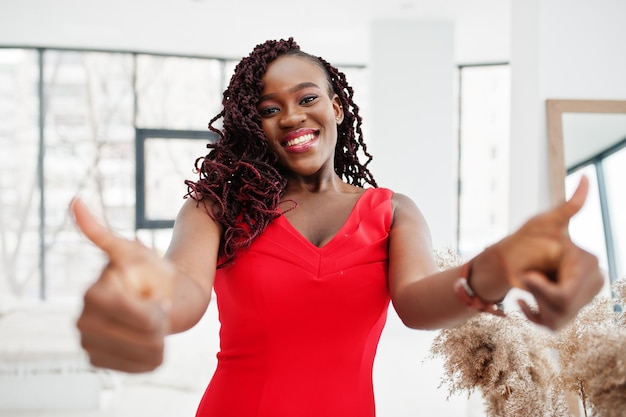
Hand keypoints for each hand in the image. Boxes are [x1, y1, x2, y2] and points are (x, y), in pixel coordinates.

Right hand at [71, 197, 174, 371]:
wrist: (159, 298)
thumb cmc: (148, 272)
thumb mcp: (133, 251)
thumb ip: (103, 232)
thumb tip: (74, 202)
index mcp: (92, 296)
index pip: (134, 313)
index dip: (155, 306)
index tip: (157, 296)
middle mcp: (84, 323)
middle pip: (143, 336)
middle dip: (160, 321)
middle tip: (158, 309)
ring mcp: (91, 345)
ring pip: (146, 354)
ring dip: (162, 337)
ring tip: (156, 322)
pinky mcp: (102, 362)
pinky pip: (144, 367)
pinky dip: (157, 354)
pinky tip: (153, 340)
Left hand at [499, 176, 603, 329]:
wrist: (511, 260)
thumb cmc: (525, 239)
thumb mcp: (544, 223)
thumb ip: (568, 206)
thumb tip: (587, 177)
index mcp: (587, 263)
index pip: (565, 293)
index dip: (540, 289)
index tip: (526, 276)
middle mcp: (593, 282)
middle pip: (562, 308)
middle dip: (537, 296)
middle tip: (525, 279)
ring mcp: (583, 299)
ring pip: (557, 320)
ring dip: (535, 306)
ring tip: (527, 287)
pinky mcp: (571, 312)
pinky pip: (553, 326)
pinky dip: (534, 317)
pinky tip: (524, 302)